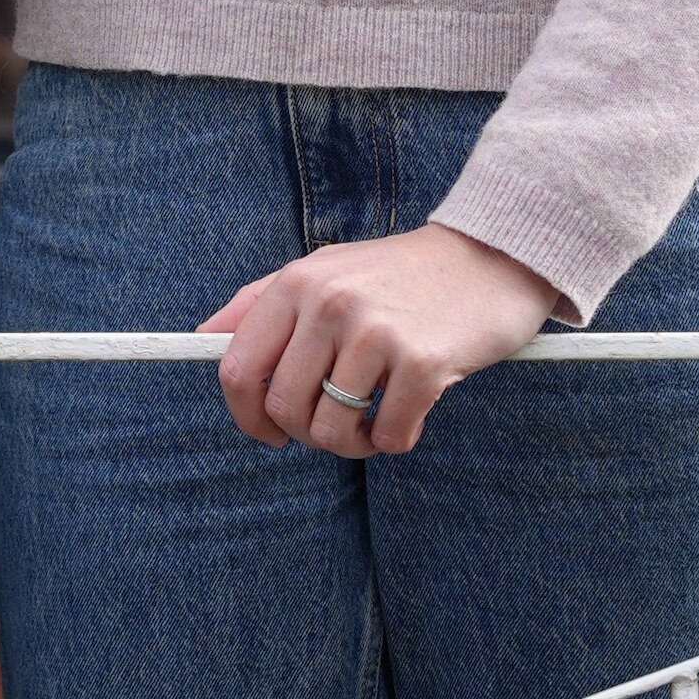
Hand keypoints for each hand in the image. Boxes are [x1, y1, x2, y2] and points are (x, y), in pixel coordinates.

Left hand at [208, 223, 566, 458]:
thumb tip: (203, 337)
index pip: (237, 370)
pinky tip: (412, 413)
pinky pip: (387, 436)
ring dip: (354, 443)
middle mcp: (329, 304)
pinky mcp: (422, 362)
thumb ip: (261, 302)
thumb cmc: (403, 273)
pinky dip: (396, 439)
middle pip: (283, 409)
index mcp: (296, 283)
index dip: (246, 416)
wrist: (495, 255)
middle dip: (306, 433)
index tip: (268, 432)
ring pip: (331, 432)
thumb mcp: (325, 269)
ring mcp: (375, 332)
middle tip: (339, 423)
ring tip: (376, 419)